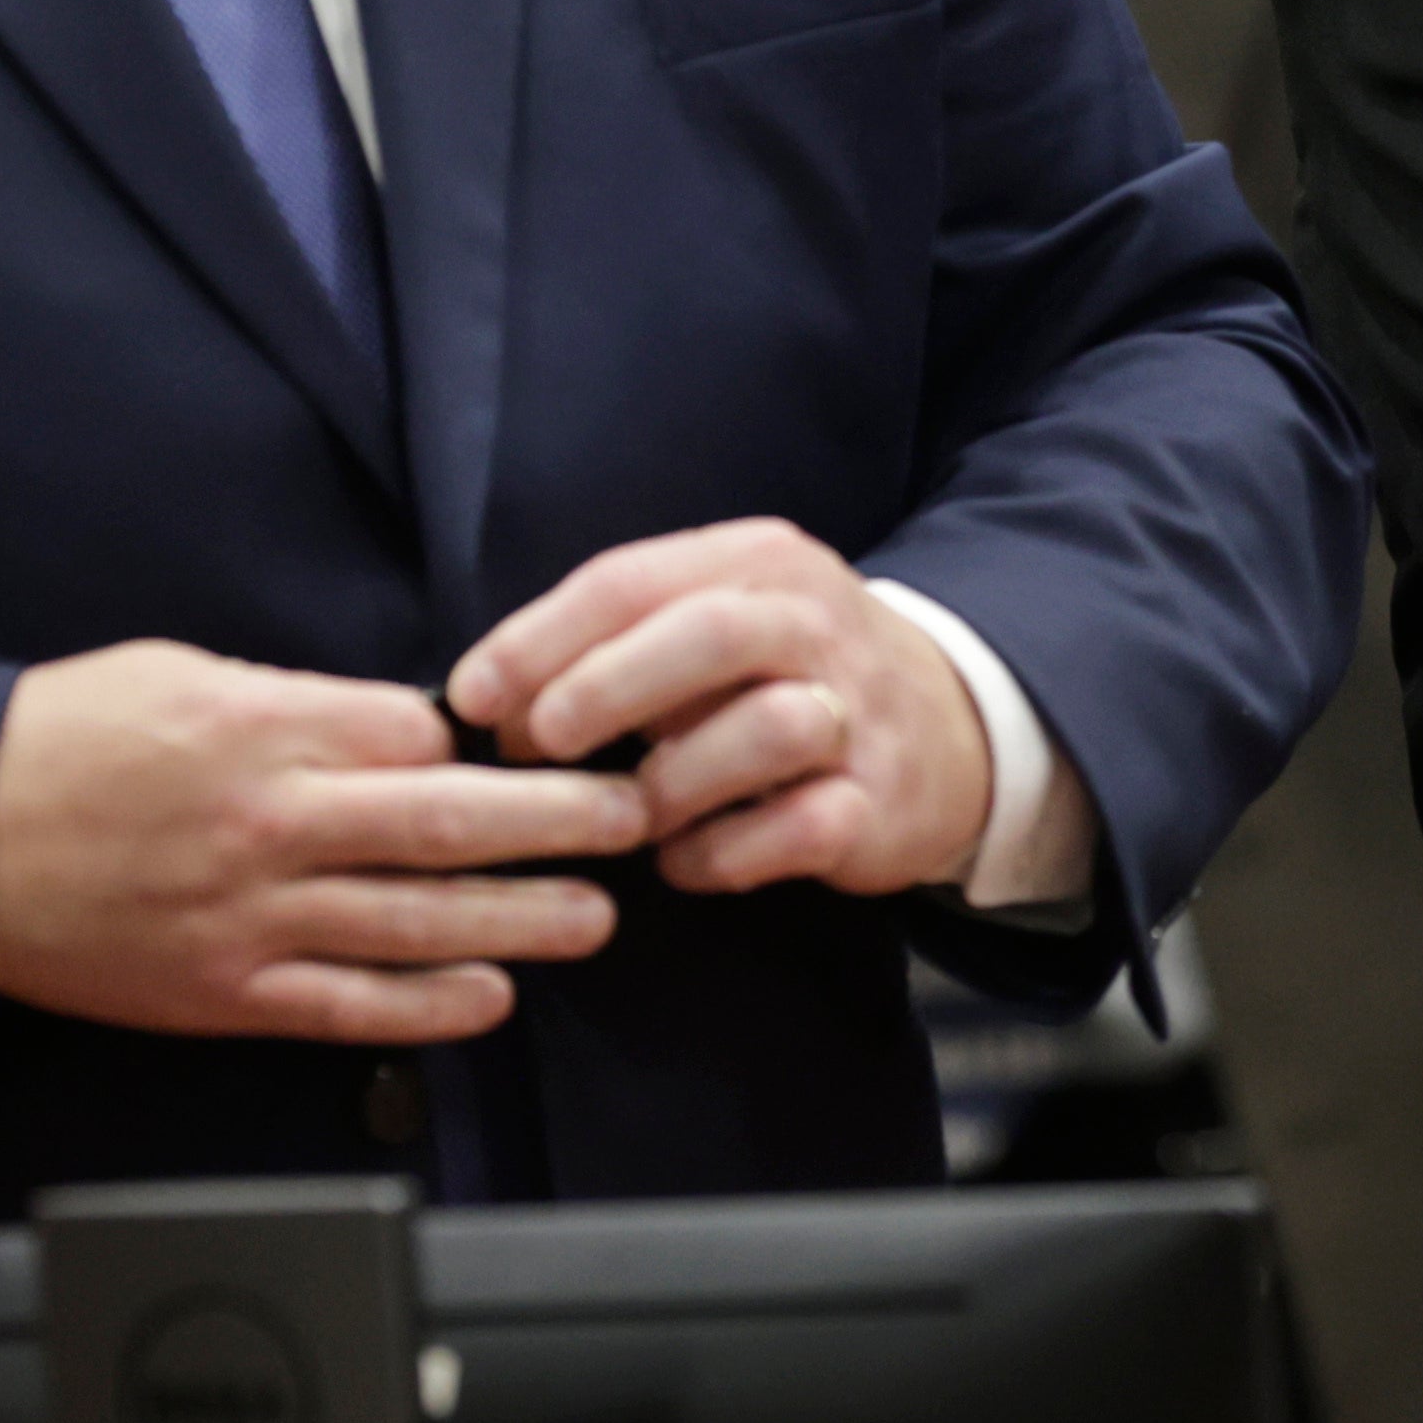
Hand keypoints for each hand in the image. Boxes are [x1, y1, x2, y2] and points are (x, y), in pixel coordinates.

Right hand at [0, 639, 650, 1041]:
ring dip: (524, 919)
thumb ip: (296, 698)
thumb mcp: (180, 673)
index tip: (552, 740)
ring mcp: (250, 917)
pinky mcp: (224, 993)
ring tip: (601, 915)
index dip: (496, 738)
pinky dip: (431, 1006)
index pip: (420, 733)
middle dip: (560, 820)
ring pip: (418, 922)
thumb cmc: (60, 744)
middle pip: (449, 822)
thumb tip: (400, 720)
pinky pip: (350, 1007)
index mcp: (261, 730)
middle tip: (636, 816)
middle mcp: (269, 824)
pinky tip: (496, 995)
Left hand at [451, 518, 1015, 899]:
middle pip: (709, 633)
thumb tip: (481, 700)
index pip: (633, 580)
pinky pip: (797, 829)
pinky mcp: (882, 800)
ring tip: (633, 814)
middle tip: (537, 744)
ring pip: (767, 729)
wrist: (952, 724)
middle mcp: (816, 623)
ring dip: (673, 783)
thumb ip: (614, 642)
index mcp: (759, 563)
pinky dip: (722, 855)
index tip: (471, 698)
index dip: (538, 639)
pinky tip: (688, 859)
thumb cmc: (784, 674)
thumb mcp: (713, 619)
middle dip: (606, 689)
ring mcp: (859, 711)